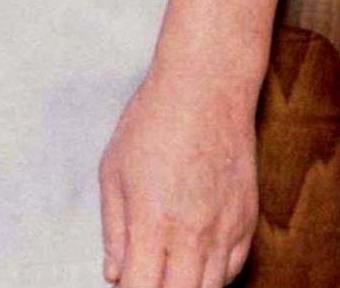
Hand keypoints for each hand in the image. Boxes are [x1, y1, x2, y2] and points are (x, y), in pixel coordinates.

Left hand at [99, 66, 258, 287]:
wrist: (205, 92)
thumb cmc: (153, 122)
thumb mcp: (113, 171)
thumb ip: (114, 229)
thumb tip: (113, 273)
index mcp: (153, 221)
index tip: (122, 282)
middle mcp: (194, 235)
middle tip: (143, 274)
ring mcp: (226, 233)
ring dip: (184, 286)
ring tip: (164, 266)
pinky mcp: (247, 226)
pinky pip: (231, 271)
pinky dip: (210, 276)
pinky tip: (191, 260)